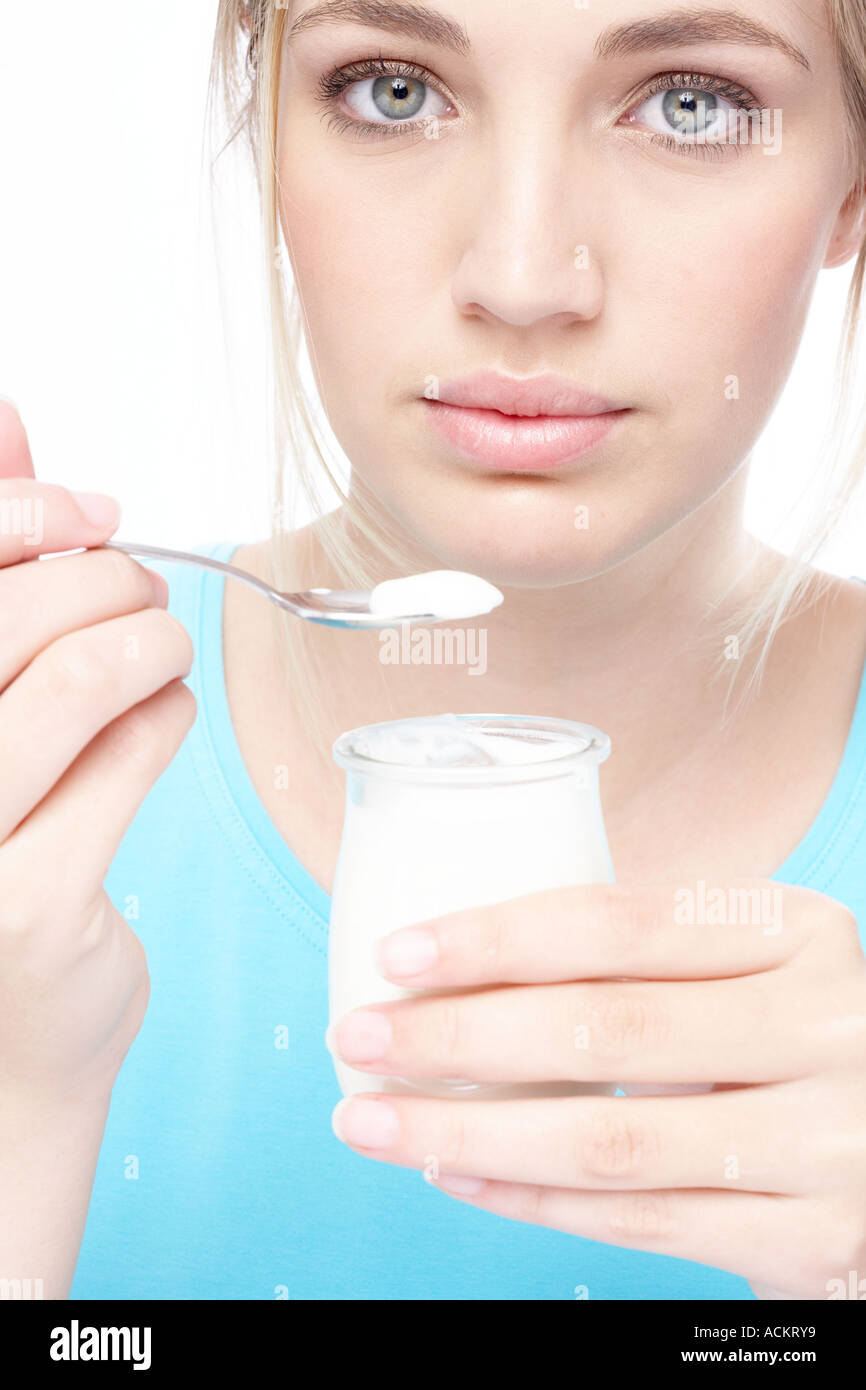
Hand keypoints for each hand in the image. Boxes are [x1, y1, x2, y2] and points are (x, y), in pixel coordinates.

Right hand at [0, 403, 195, 1108]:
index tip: (94, 509)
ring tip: (164, 645)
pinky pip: (129, 755)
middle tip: (146, 589)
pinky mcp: (29, 906)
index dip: (26, 507)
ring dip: (147, 639)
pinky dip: (167, 711)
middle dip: (106, 576)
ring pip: (76, 678)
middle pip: (15, 616)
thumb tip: (8, 413)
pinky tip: (167, 710)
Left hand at [328, 879, 865, 1298]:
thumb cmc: (790, 1037)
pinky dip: (530, 1202)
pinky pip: (640, 1224)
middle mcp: (825, 1026)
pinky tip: (457, 1177)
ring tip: (374, 1121)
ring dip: (468, 1134)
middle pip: (606, 1030)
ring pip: (608, 1140)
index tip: (396, 952)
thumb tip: (456, 966)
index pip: (623, 923)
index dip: (497, 937)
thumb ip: (647, 960)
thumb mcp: (750, 966)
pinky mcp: (809, 1238)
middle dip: (459, 1036)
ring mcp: (827, 1141)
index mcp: (798, 929)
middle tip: (358, 1035)